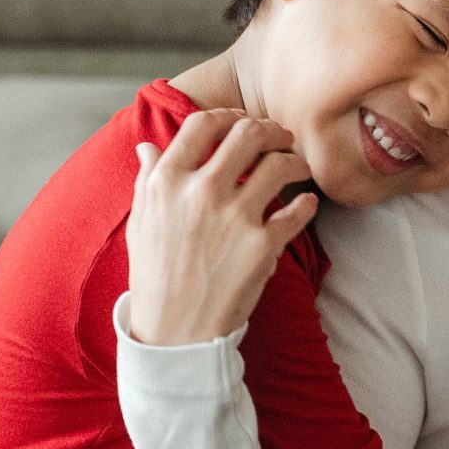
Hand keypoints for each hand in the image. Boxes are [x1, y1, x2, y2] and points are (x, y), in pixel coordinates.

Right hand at [125, 109, 317, 345]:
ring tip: (298, 167)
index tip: (242, 122)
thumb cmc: (155, 277)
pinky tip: (306, 202)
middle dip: (272, 130)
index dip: (229, 116)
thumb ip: (148, 181)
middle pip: (248, 134)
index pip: (203, 124)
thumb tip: (148, 147)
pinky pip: (298, 210)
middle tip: (282, 138)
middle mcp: (200, 193)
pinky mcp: (263, 245)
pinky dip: (307, 203)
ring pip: (280, 165)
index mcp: (166, 183)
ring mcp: (234, 218)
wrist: (174, 333)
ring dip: (295, 161)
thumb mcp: (141, 224)